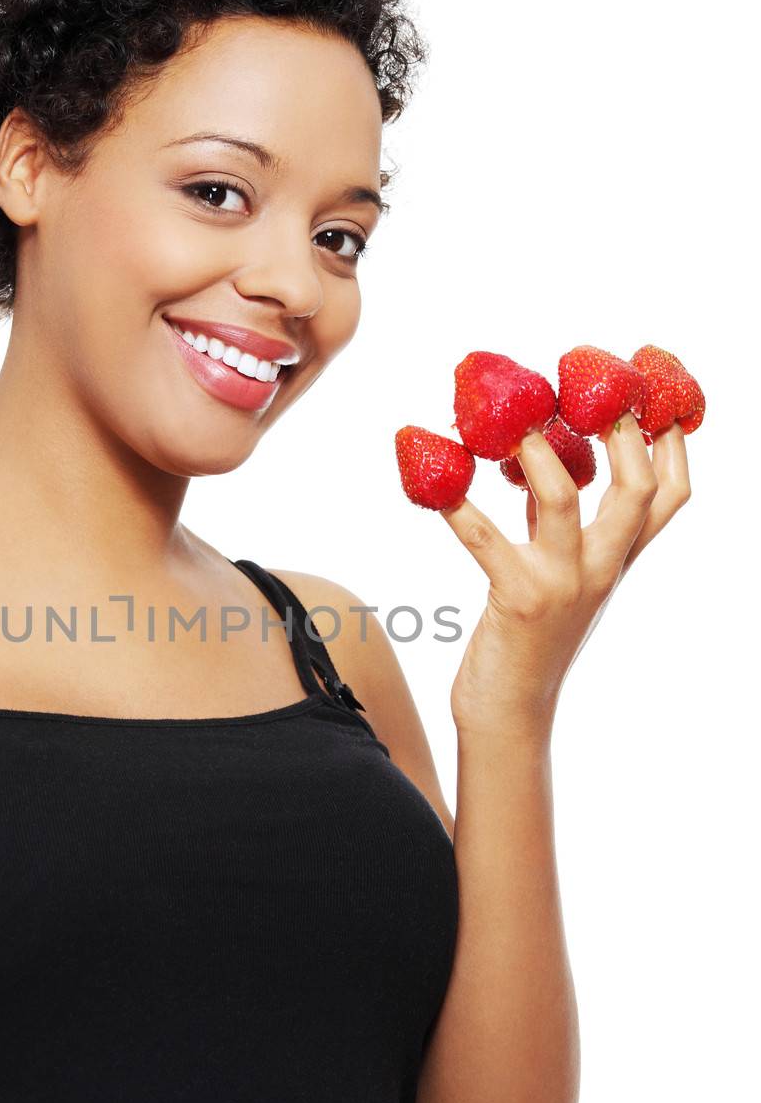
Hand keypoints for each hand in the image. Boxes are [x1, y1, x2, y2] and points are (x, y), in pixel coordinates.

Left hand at [441, 412, 691, 734]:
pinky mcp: (518, 600)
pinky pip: (483, 539)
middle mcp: (600, 570)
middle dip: (621, 433)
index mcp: (616, 562)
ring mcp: (563, 584)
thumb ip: (557, 523)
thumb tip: (542, 459)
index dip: (673, 444)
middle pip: (639, 492)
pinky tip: (429, 479)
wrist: (511, 713)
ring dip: (537, 452)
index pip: (671, 498)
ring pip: (566, 501)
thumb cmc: (528, 639)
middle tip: (591, 390)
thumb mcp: (557, 573)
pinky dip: (455, 504)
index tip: (656, 395)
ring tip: (512, 419)